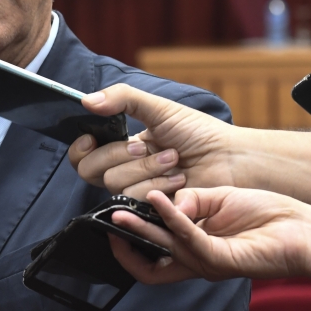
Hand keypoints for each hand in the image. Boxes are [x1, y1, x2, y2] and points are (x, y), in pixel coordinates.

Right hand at [68, 84, 234, 199]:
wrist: (229, 159)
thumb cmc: (198, 132)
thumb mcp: (159, 108)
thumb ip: (123, 98)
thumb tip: (86, 101)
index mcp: (121, 146)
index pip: (82, 155)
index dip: (80, 148)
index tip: (92, 138)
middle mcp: (124, 171)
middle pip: (92, 170)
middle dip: (120, 154)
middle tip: (148, 146)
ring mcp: (136, 193)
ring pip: (115, 185)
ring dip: (147, 169)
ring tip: (174, 161)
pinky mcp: (150, 212)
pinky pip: (135, 201)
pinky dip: (158, 187)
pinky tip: (179, 179)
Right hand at [108, 188, 310, 283]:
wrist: (303, 228)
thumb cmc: (267, 213)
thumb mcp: (217, 198)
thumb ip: (188, 200)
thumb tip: (163, 202)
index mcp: (194, 248)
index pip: (151, 256)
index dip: (129, 245)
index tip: (114, 219)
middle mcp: (196, 260)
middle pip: (149, 263)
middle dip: (124, 245)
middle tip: (107, 224)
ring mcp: (207, 262)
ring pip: (163, 251)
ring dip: (139, 229)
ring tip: (119, 213)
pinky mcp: (221, 259)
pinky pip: (188, 238)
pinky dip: (170, 217)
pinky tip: (159, 200)